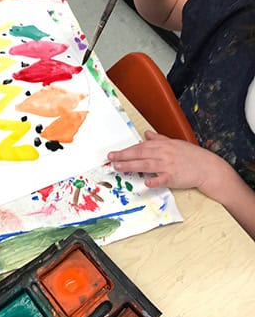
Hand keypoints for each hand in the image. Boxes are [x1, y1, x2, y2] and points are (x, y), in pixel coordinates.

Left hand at [107, 130, 236, 200]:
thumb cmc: (191, 156)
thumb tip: (147, 134)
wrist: (207, 167)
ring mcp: (168, 165)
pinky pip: (161, 179)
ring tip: (118, 168)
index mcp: (163, 145)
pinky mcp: (173, 177)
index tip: (114, 153)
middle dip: (123, 156)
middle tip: (111, 159)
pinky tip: (145, 182)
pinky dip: (153, 180)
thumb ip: (159, 139)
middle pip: (140, 154)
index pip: (140, 147)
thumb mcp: (174, 143)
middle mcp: (164, 154)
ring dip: (130, 166)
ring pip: (146, 165)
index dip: (126, 150)